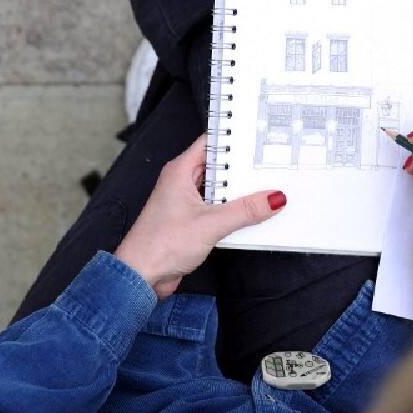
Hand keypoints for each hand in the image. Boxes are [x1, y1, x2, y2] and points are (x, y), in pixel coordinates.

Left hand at [115, 135, 286, 298]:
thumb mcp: (210, 224)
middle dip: (242, 168)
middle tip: (271, 165)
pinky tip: (251, 214)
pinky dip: (233, 210)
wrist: (140, 276)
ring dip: (239, 193)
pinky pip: (217, 209)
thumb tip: (272, 198)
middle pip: (218, 167)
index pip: (211, 142)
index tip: (258, 136)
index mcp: (180, 171)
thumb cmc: (159, 245)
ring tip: (267, 189)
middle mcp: (181, 182)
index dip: (234, 137)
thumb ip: (245, 210)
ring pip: (219, 189)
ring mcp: (185, 202)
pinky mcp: (190, 221)